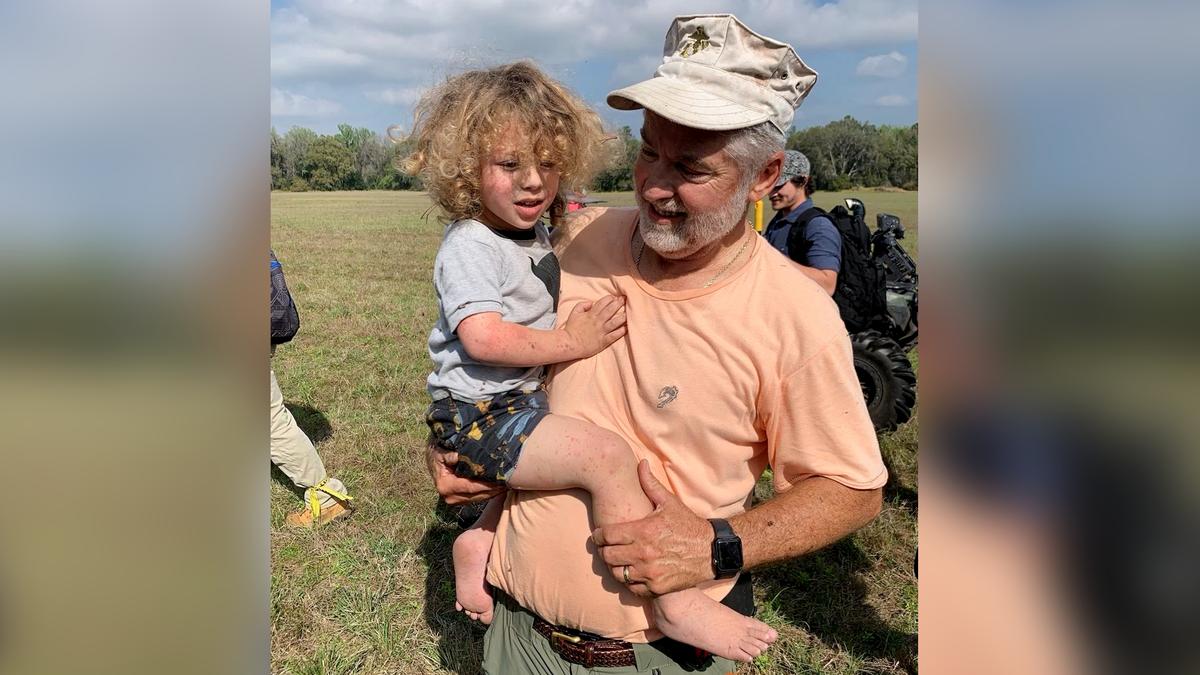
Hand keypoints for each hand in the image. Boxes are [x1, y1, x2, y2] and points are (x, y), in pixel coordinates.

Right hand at [426, 442, 503, 504]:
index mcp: (445, 485)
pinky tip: (500, 484)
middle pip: (477, 496)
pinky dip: (489, 491)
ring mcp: (454, 499)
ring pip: (479, 498)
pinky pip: (477, 496)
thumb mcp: (444, 448)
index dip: (487, 483)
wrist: (434, 452)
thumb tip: (461, 457)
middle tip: (510, 481)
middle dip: (494, 489)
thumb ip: (453, 454)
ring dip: (493, 491)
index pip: (471, 487)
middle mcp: (448, 496)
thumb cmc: (439, 447)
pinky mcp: (460, 498)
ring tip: (508, 482)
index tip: (502, 478)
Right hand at [562, 295, 625, 358]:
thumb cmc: (571, 329)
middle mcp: (598, 322)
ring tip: (629, 312)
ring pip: (616, 322)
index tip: (614, 297)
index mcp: (591, 314)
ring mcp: (602, 331)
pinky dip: (622, 331)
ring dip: (623, 316)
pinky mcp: (604, 341)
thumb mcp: (574, 313)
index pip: (603, 303)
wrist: (569, 344)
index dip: (610, 298)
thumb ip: (582, 305)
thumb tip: (591, 302)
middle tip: (625, 299)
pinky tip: (627, 327)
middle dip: (619, 303)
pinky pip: (615, 335)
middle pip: (611, 310)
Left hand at [591, 460, 712, 596]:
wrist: (712, 551)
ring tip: (617, 560)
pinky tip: (631, 572)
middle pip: (607, 556)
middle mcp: (644, 553)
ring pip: (617, 573)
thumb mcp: (669, 503)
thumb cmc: (688, 525)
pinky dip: (628, 581)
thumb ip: (650, 484)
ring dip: (615, 567)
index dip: (599, 535)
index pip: (607, 536)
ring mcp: (650, 572)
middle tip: (606, 547)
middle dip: (604, 551)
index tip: (599, 535)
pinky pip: (631, 588)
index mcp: (643, 531)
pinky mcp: (657, 587)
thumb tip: (640, 463)